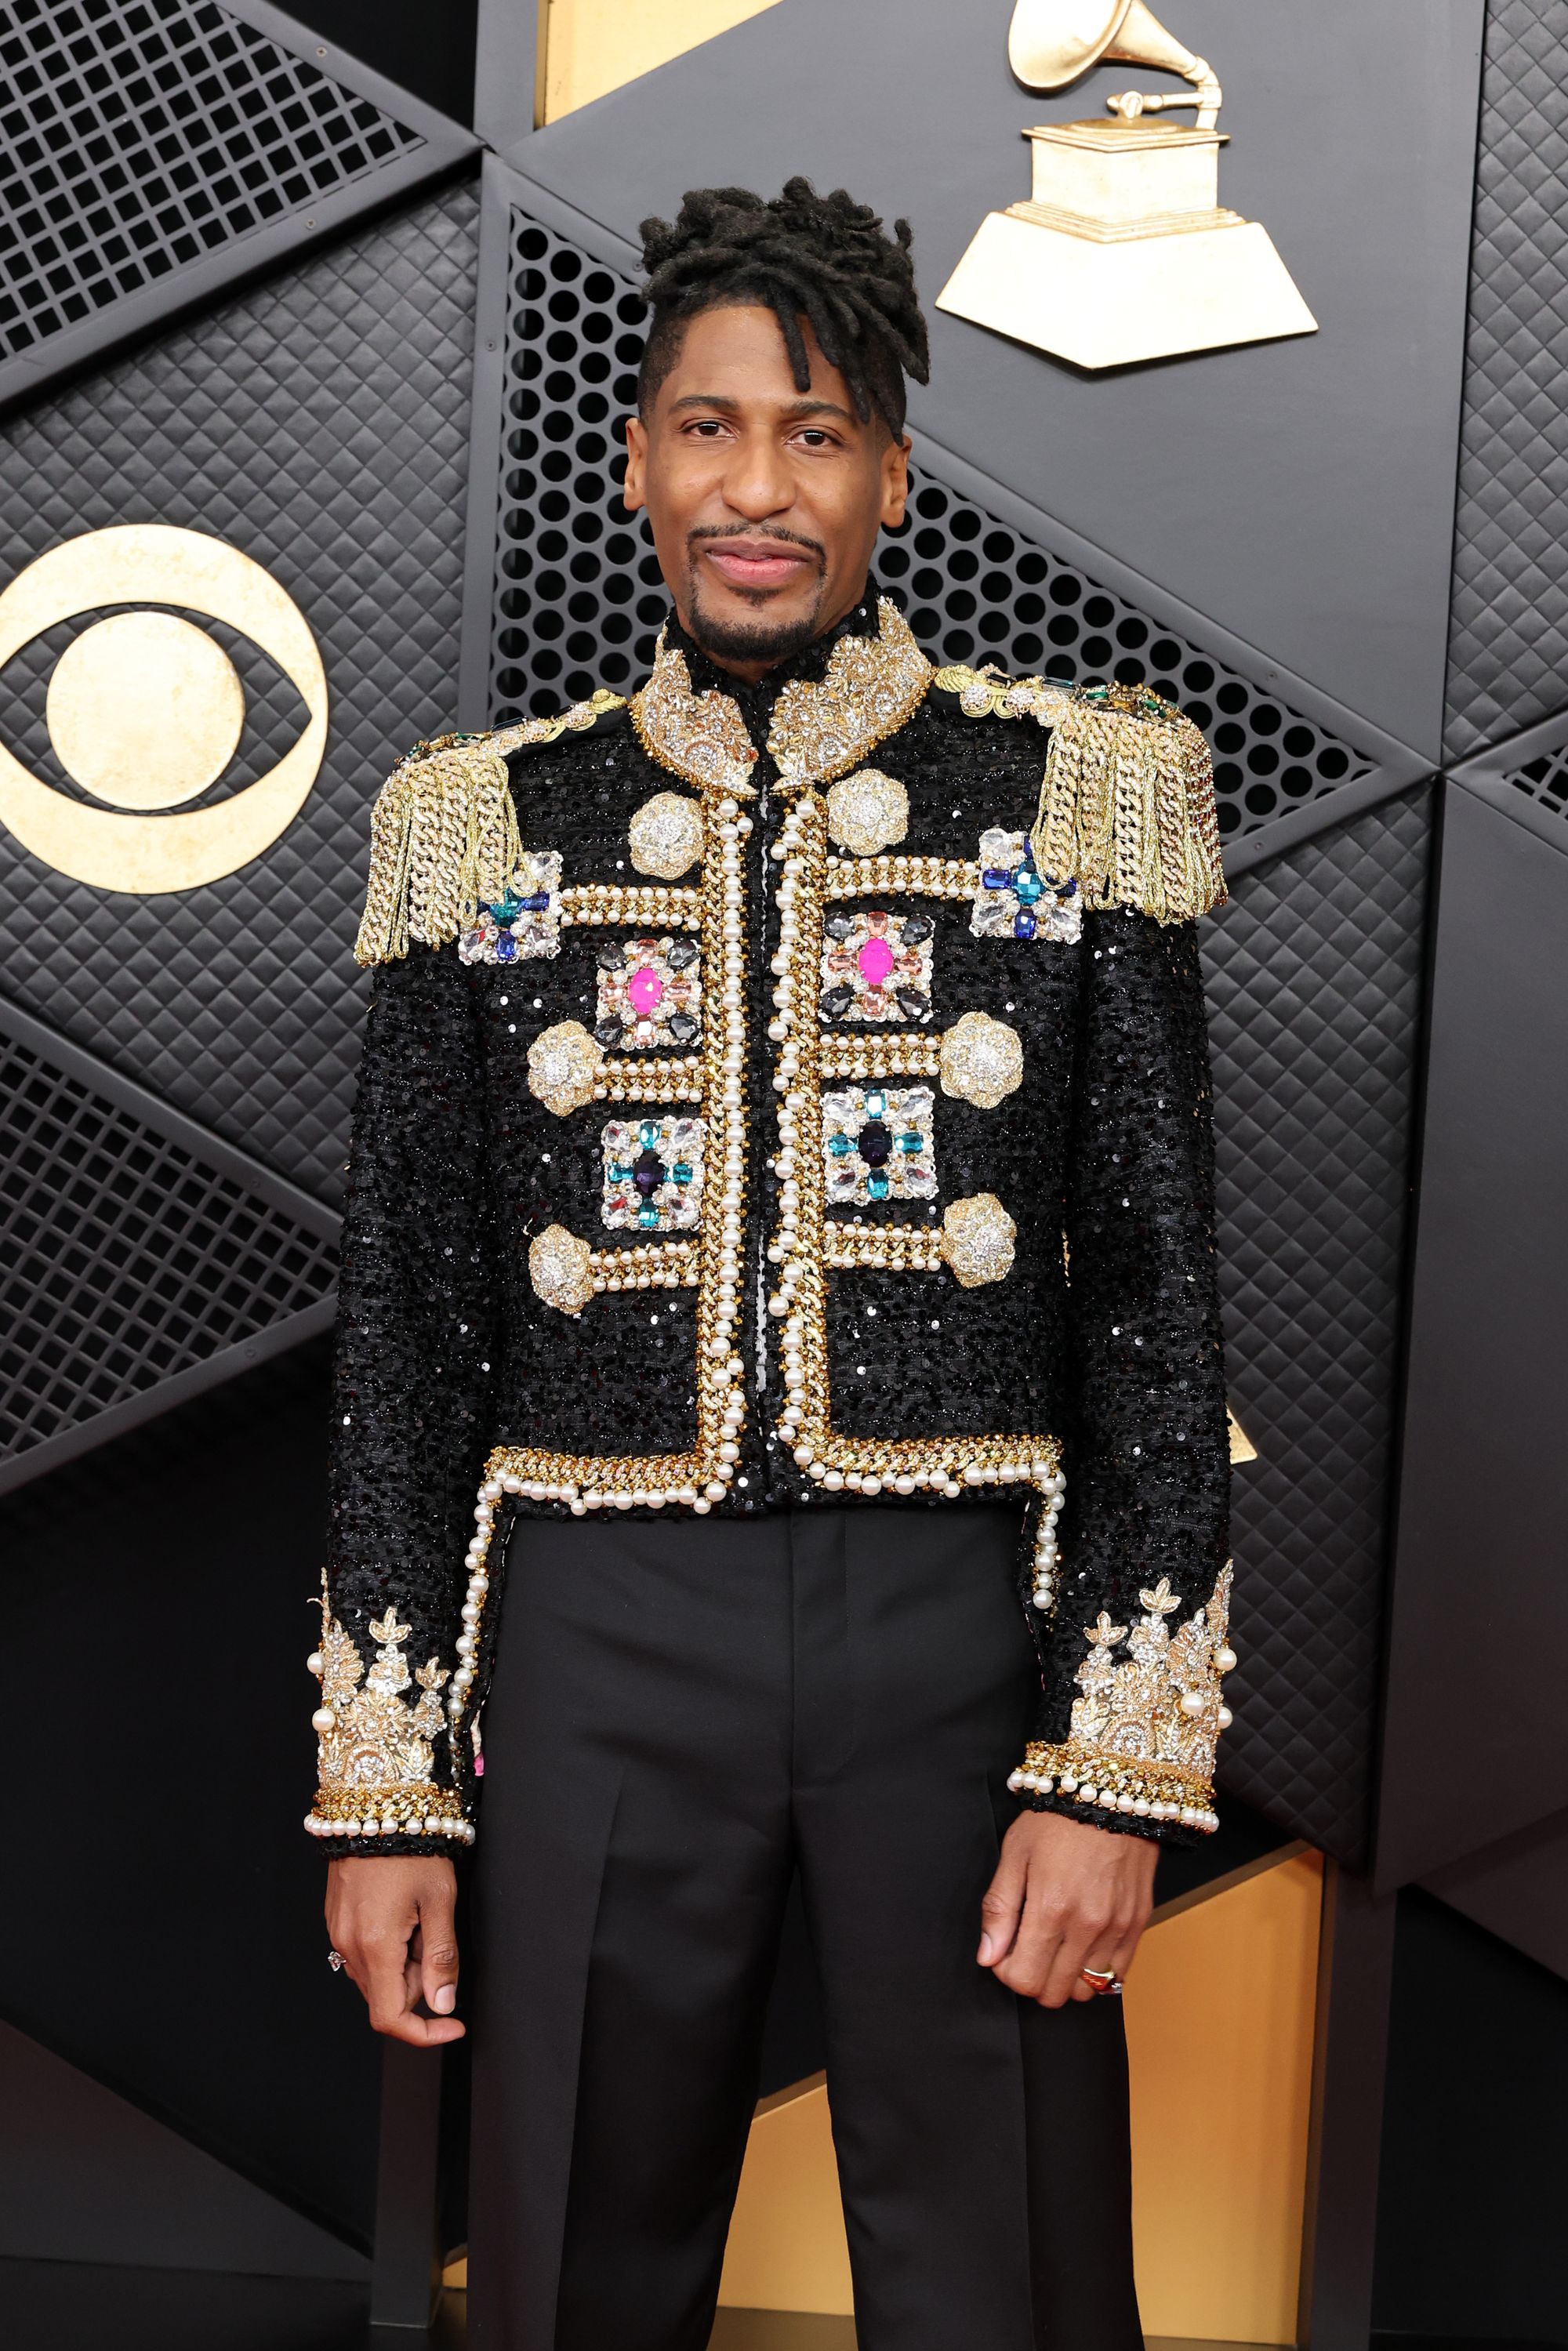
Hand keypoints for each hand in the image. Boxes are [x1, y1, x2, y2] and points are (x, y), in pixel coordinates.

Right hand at [325, 1856, 464, 2045]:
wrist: (376, 1808)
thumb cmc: (413, 1849)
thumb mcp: (440, 1901)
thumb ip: (442, 1958)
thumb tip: (443, 2005)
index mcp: (375, 1946)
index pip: (391, 2018)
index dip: (424, 2033)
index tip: (453, 2025)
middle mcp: (349, 1947)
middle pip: (387, 1998)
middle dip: (418, 1983)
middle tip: (435, 1936)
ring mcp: (338, 1935)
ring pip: (376, 1978)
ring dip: (403, 1965)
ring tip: (418, 1919)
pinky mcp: (336, 1923)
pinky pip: (364, 1956)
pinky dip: (387, 1949)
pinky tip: (401, 1914)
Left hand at [977, 1809, 1156, 2007]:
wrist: (1111, 1792)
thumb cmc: (1057, 1819)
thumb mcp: (1014, 1854)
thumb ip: (999, 1909)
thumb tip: (987, 1957)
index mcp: (1050, 1908)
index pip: (1024, 1980)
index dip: (1006, 1972)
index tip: (1004, 1952)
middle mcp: (1087, 1926)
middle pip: (1054, 1993)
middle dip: (1033, 1979)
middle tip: (1026, 1950)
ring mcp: (1117, 1928)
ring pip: (1087, 1990)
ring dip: (1065, 1979)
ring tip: (1055, 1948)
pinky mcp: (1138, 1924)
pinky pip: (1117, 1974)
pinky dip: (1096, 1970)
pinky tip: (1082, 1945)